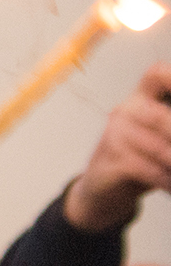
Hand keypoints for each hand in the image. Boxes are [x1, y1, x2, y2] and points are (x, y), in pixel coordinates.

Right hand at [63, 63, 170, 232]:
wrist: (102, 191)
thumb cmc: (140, 161)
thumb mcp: (162, 140)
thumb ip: (170, 128)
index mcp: (140, 100)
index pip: (156, 74)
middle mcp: (124, 112)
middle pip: (161, 116)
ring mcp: (112, 136)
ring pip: (158, 147)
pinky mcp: (107, 161)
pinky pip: (144, 169)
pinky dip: (163, 180)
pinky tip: (169, 186)